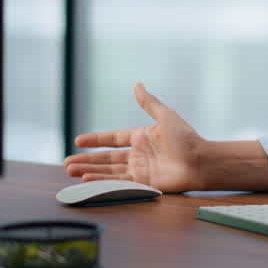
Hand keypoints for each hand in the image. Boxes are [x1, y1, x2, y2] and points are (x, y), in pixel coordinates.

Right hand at [63, 83, 208, 192]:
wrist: (200, 160)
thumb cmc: (186, 138)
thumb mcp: (165, 116)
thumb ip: (149, 103)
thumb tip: (137, 84)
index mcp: (142, 137)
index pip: (113, 139)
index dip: (96, 140)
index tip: (79, 140)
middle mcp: (138, 154)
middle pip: (106, 157)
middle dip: (87, 160)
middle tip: (67, 161)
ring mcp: (140, 169)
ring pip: (109, 170)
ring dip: (90, 170)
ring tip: (70, 170)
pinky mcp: (143, 183)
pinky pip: (118, 182)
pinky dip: (102, 181)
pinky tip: (87, 180)